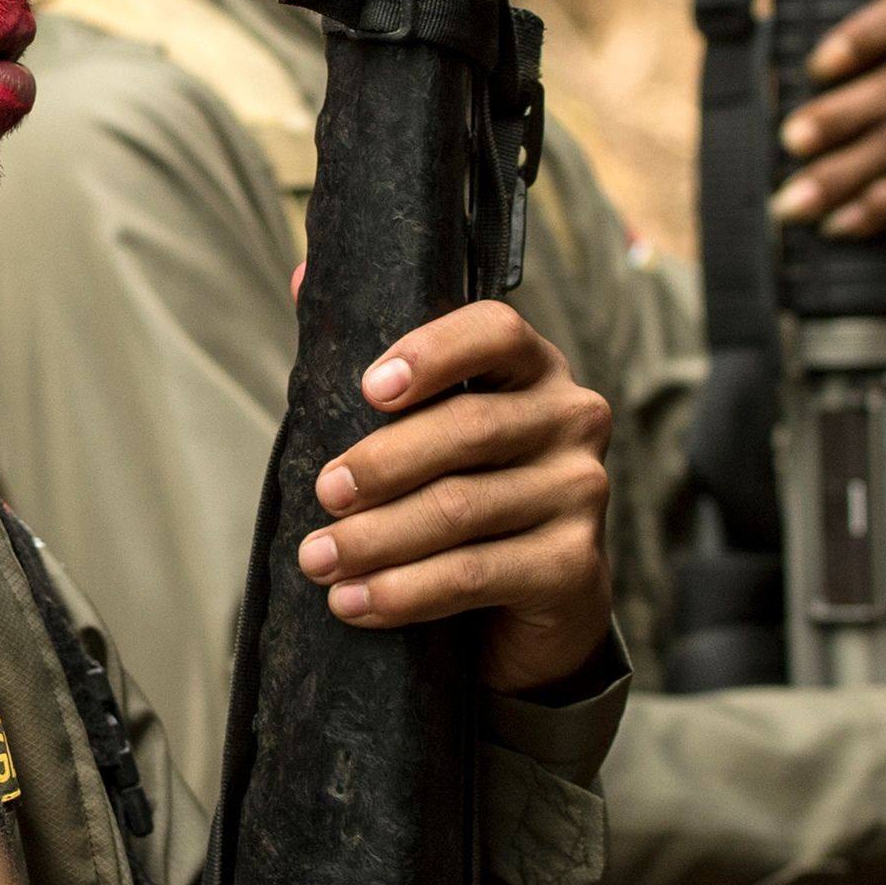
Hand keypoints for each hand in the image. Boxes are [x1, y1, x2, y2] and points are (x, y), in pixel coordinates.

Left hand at [297, 300, 614, 692]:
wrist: (531, 606)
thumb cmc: (463, 495)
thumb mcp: (423, 428)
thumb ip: (374, 362)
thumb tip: (304, 277)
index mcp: (533, 369)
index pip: (495, 332)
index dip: (432, 353)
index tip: (368, 387)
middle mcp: (572, 419)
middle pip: (468, 429)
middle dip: (381, 464)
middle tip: (322, 495)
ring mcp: (581, 492)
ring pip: (461, 509)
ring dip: (376, 539)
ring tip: (318, 560)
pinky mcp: (574, 566)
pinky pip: (475, 573)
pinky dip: (404, 592)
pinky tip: (355, 604)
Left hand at [770, 0, 885, 248]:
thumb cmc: (880, 98)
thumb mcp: (859, 70)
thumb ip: (821, 69)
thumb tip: (751, 76)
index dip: (867, 34)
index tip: (815, 67)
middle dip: (843, 114)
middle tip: (792, 140)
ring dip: (847, 174)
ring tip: (795, 201)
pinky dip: (880, 207)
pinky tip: (840, 223)